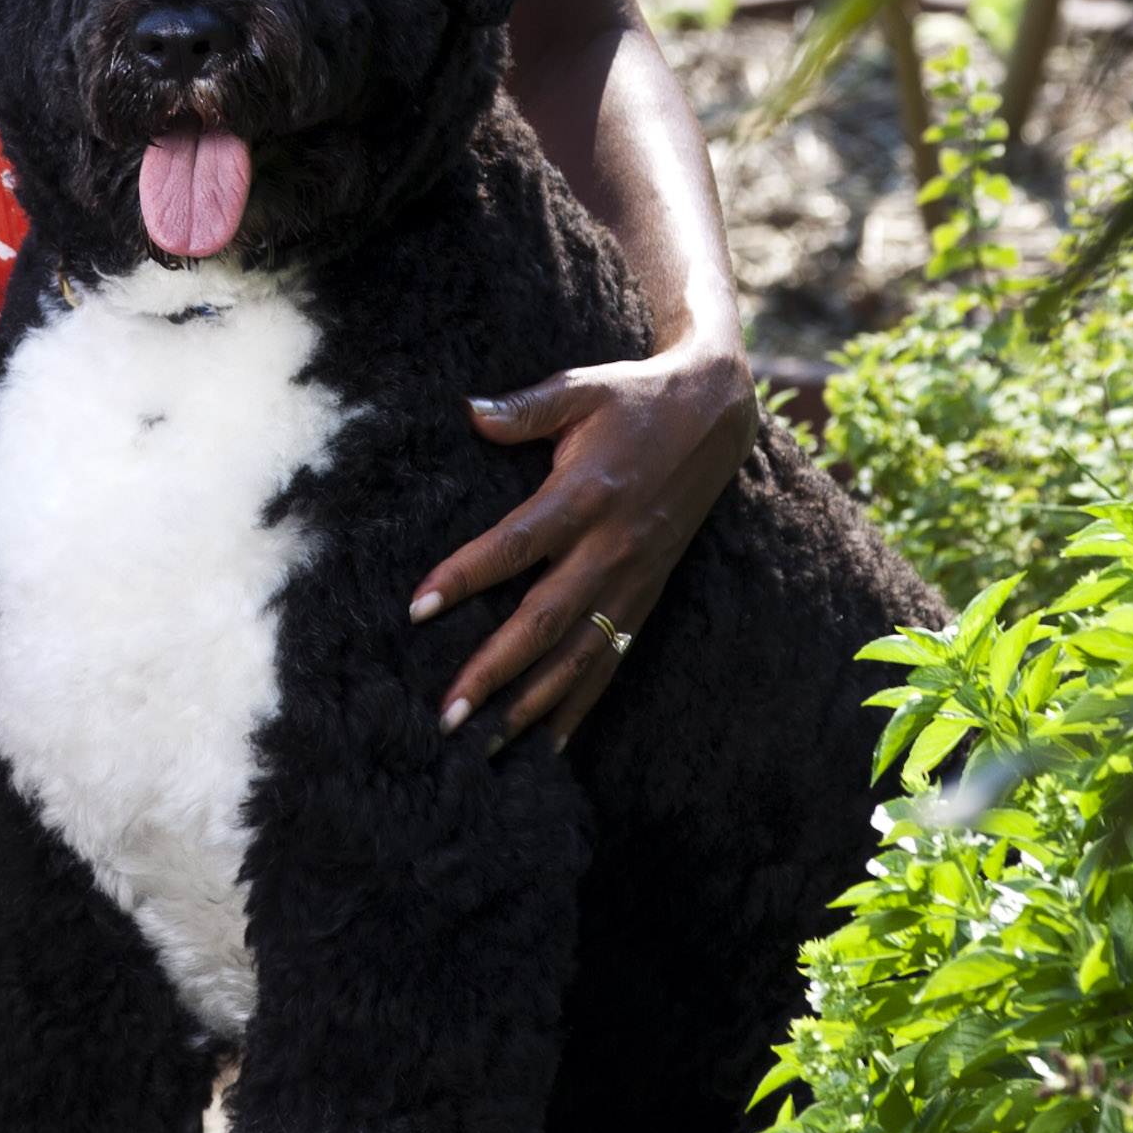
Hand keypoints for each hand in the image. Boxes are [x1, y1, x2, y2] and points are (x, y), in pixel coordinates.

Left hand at [408, 338, 758, 752]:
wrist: (716, 417)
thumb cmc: (634, 399)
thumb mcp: (581, 388)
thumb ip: (524, 408)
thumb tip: (469, 412)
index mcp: (586, 495)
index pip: (515, 545)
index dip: (465, 577)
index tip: (417, 608)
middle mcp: (611, 547)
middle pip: (545, 619)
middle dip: (494, 670)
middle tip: (447, 713)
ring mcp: (633, 578)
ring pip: (580, 654)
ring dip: (533, 703)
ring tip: (486, 743)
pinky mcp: (647, 595)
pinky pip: (612, 658)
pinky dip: (582, 703)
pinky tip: (550, 742)